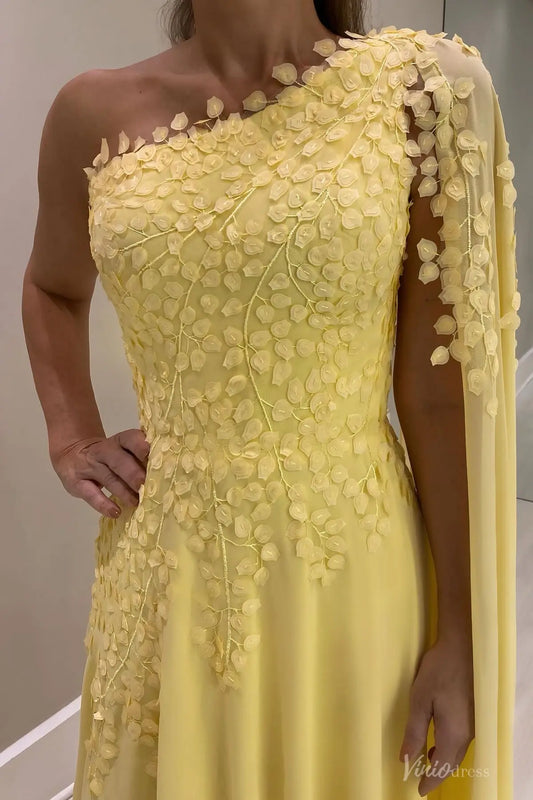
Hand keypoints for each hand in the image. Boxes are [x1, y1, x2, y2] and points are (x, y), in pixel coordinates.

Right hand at [51, 428, 149, 517]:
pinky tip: (115, 512)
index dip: (140, 446)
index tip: (150, 455)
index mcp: (120, 441)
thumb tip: (166, 474)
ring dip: (124, 492)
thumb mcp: (123, 451)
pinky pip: (91, 494)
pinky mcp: (77, 483)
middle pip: (119, 460)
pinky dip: (103, 504)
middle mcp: (104, 451)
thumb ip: (140, 459)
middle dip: (133, 473)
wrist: (73, 453)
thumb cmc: (110, 457)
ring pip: (108, 478)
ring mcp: (89, 466)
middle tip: (145, 485)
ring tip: (137, 503)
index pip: (130, 439)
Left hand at [399, 635, 473, 795]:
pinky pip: (461, 739)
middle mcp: (467, 733)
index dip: (431, 780)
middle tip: (422, 780)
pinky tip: (437, 739)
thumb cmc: (438, 672)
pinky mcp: (473, 713)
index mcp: (453, 734)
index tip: (419, 791)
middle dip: (437, 773)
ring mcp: (473, 723)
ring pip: (457, 751)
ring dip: (443, 760)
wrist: (462, 648)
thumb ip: (413, 732)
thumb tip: (406, 759)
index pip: (442, 767)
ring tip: (426, 760)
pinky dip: (448, 747)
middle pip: (452, 762)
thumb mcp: (419, 700)